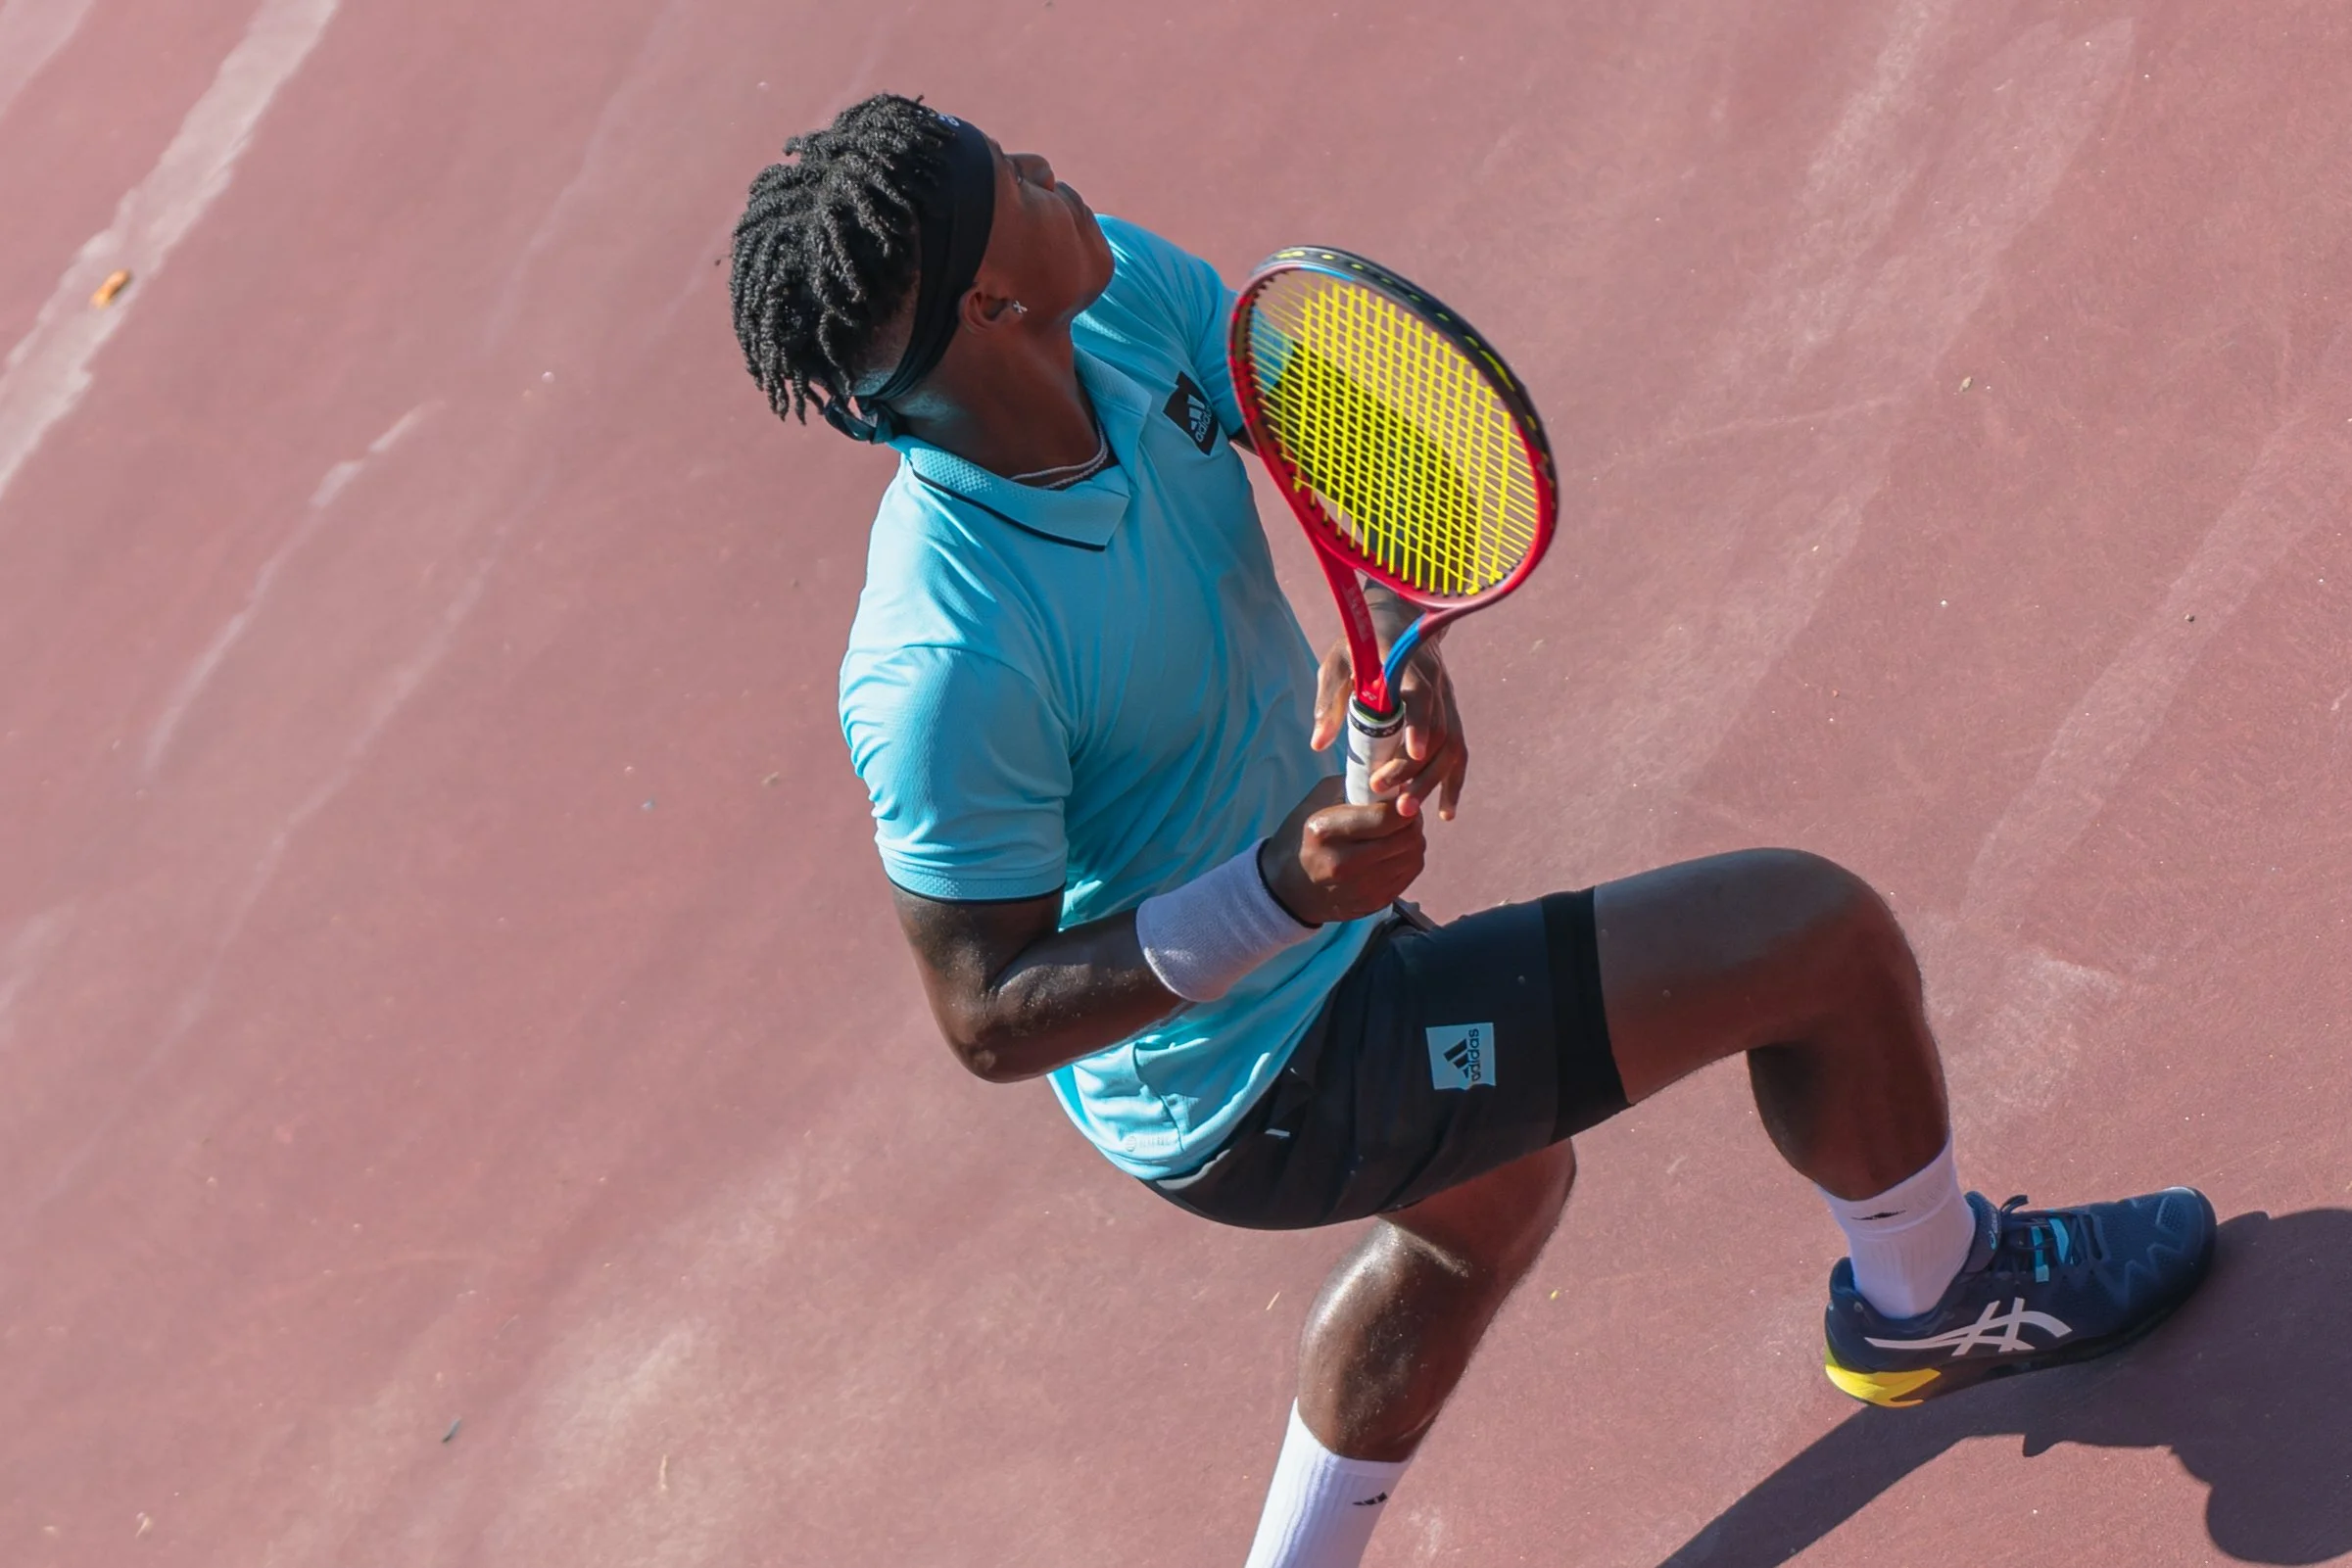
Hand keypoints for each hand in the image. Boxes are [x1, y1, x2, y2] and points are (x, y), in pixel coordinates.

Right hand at [1256, 776, 1425, 925]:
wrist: (1287, 889)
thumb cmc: (1303, 837)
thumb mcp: (1316, 802)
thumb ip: (1354, 785)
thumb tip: (1392, 780)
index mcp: (1326, 831)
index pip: (1386, 817)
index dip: (1403, 804)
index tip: (1401, 798)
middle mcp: (1344, 863)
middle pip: (1406, 838)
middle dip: (1412, 821)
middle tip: (1405, 814)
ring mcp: (1361, 888)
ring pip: (1413, 857)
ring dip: (1413, 840)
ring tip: (1400, 832)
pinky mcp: (1374, 903)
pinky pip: (1409, 875)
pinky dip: (1408, 859)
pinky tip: (1394, 852)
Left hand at [1310, 639, 1467, 818]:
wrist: (1398, 618)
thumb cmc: (1362, 642)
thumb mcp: (1338, 662)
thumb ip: (1329, 699)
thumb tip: (1319, 744)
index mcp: (1408, 665)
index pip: (1421, 696)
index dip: (1419, 725)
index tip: (1412, 755)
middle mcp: (1436, 683)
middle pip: (1440, 732)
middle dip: (1417, 770)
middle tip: (1390, 799)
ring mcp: (1447, 699)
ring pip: (1452, 746)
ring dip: (1433, 782)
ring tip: (1408, 812)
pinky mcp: (1451, 713)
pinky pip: (1458, 751)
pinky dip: (1452, 782)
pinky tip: (1445, 811)